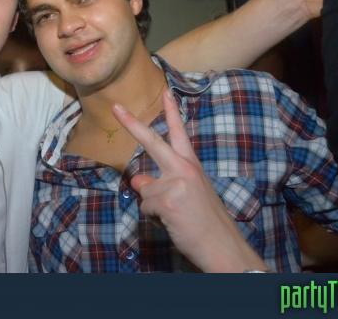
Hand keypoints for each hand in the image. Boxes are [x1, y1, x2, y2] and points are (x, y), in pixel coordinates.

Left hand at [112, 89, 267, 272]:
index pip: (180, 133)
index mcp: (191, 165)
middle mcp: (184, 168)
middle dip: (131, 123)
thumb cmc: (205, 222)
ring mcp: (176, 182)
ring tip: (176, 215)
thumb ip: (162, 183)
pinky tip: (172, 221)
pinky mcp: (168, 199)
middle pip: (152, 141)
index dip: (172, 112)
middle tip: (116, 107)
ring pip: (144, 189)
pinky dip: (154, 217)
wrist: (222, 245)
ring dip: (153, 205)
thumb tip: (137, 180)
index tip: (166, 91)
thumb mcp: (185, 196)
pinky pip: (146, 206)